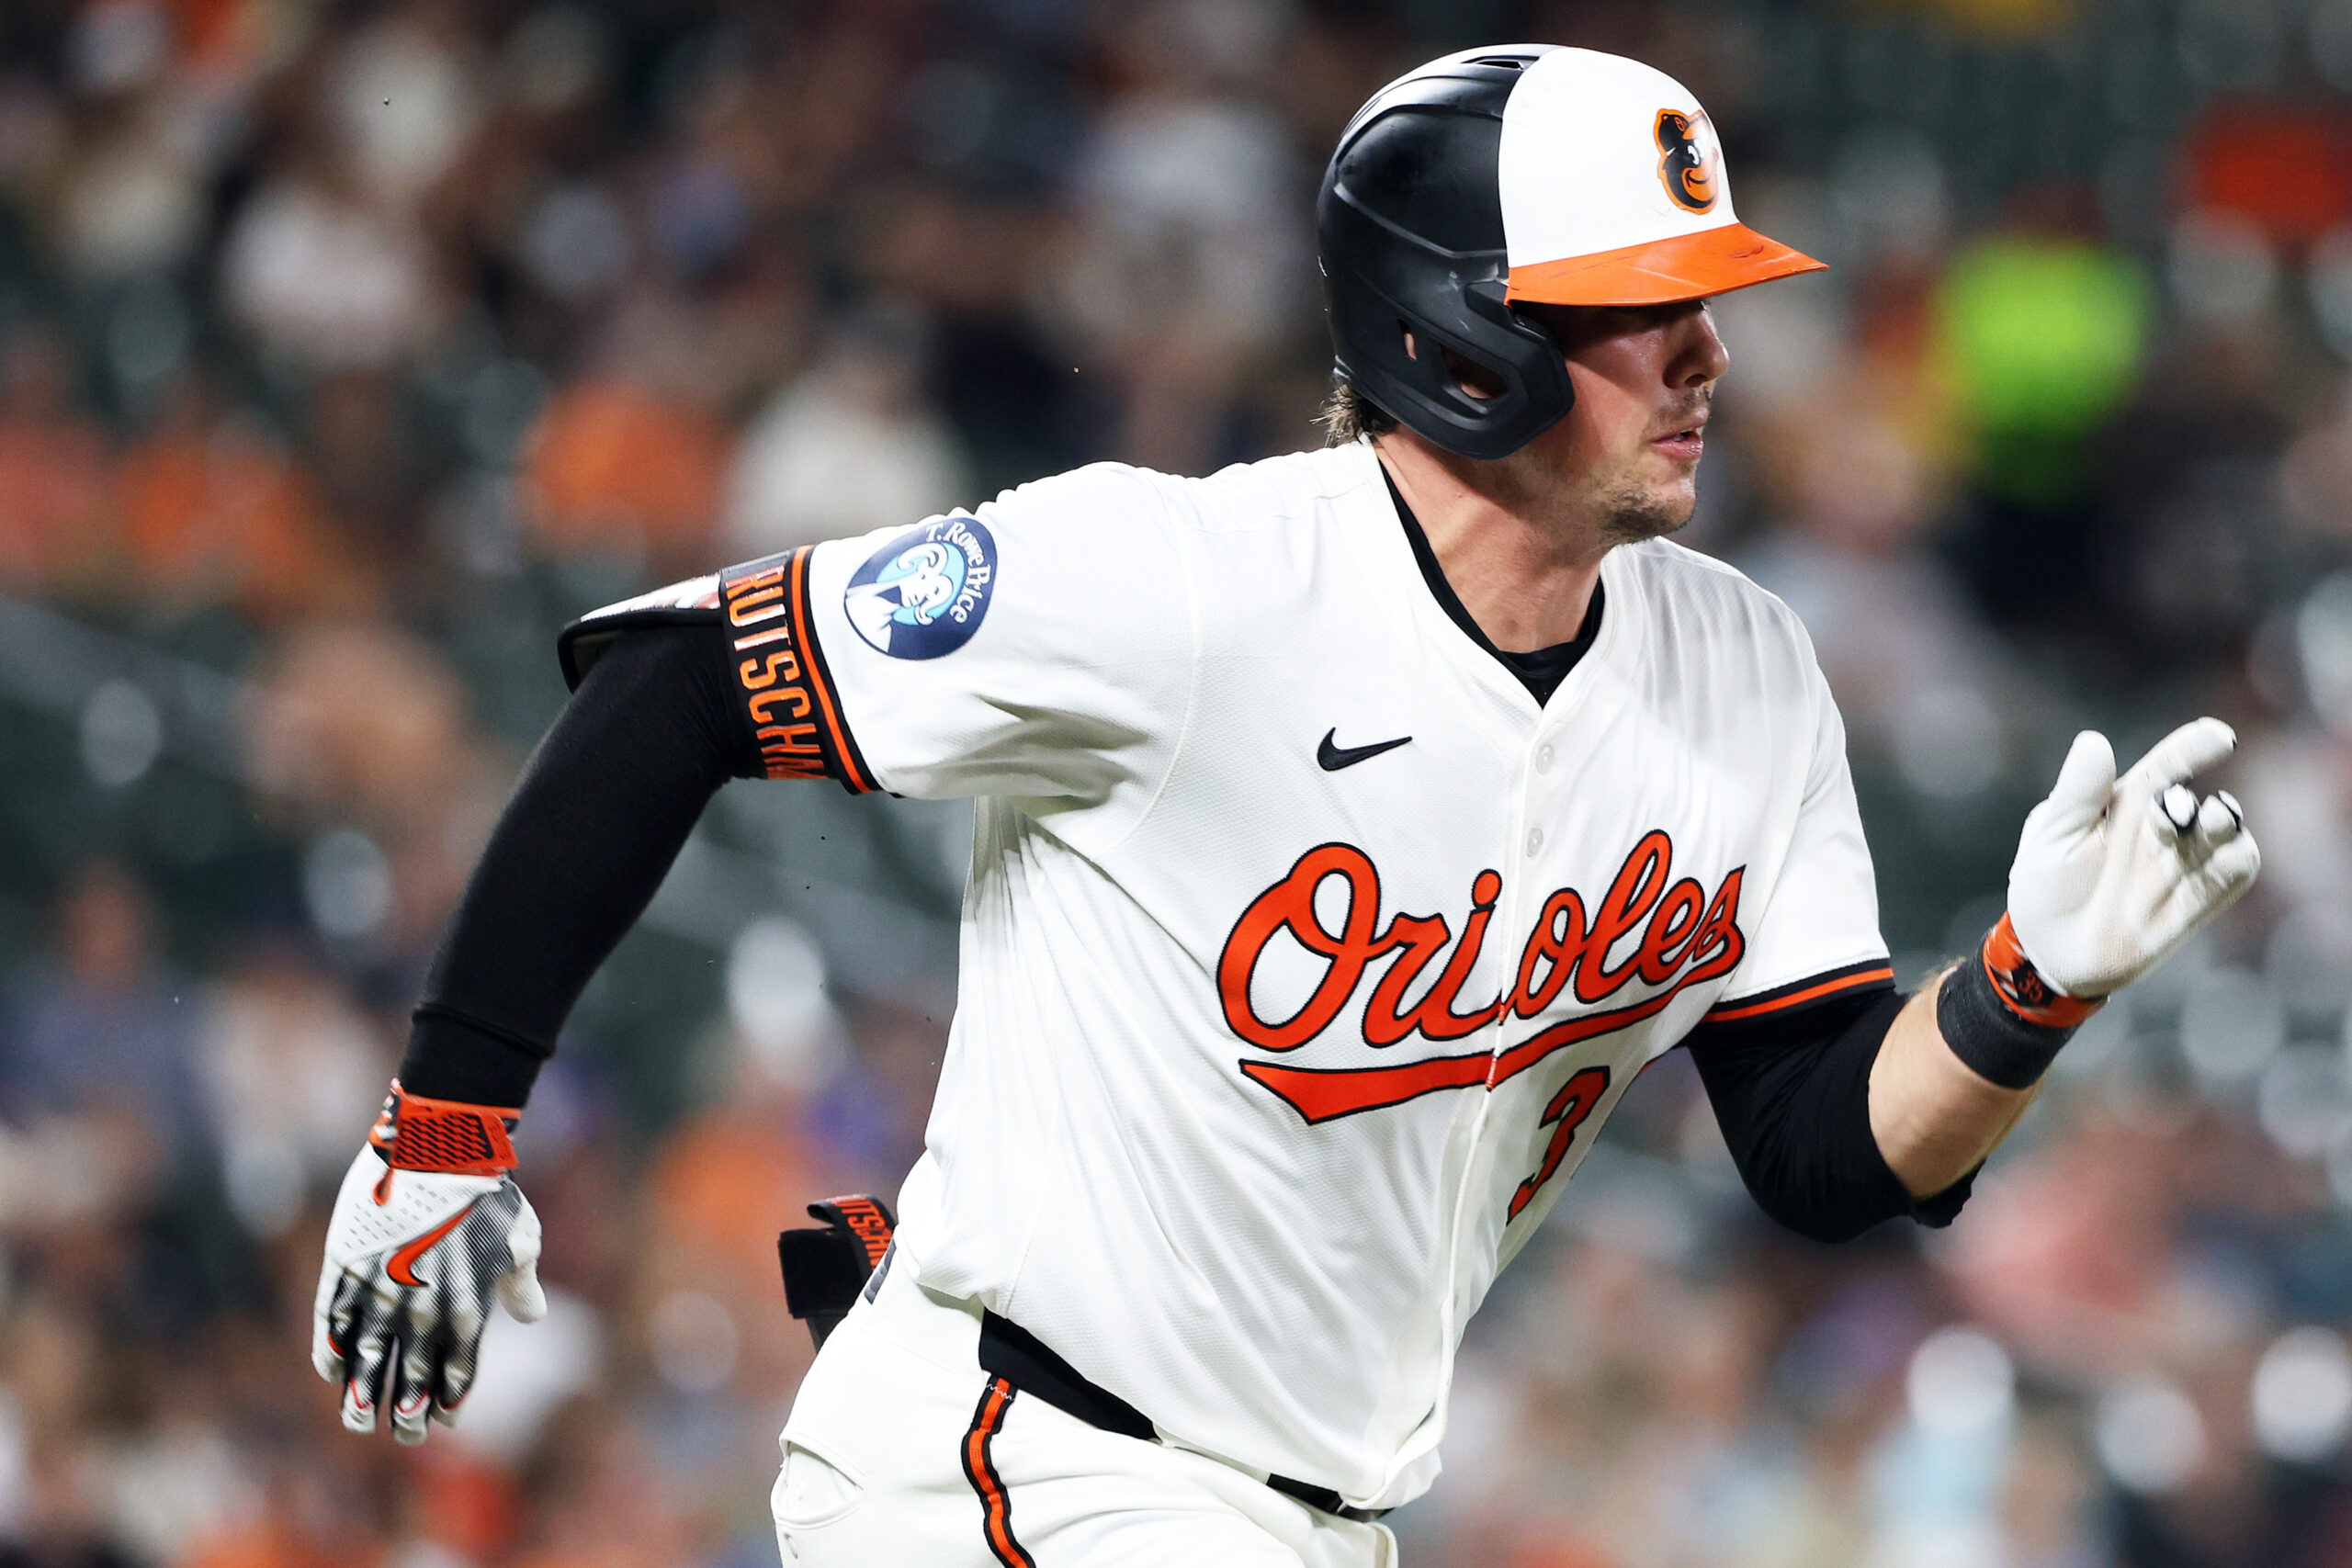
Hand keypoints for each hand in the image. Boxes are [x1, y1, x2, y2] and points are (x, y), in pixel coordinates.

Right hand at [312, 1084, 544, 1444]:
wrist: (440, 1148)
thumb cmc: (489, 1191)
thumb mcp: (521, 1238)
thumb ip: (521, 1282)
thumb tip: (532, 1314)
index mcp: (467, 1311)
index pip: (456, 1372)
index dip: (447, 1399)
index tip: (442, 1419)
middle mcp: (421, 1314)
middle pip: (410, 1379)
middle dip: (406, 1412)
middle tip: (403, 1434)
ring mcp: (379, 1294)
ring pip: (364, 1362)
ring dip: (360, 1397)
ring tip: (357, 1421)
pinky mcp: (345, 1270)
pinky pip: (331, 1324)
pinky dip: (329, 1352)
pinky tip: (332, 1372)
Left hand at [2006, 718, 2260, 999]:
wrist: (2051, 952)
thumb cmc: (2046, 887)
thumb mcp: (2052, 839)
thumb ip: (2077, 794)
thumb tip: (2094, 740)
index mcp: (2125, 803)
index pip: (2168, 765)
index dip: (2195, 746)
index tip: (2219, 737)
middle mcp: (2162, 828)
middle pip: (2198, 802)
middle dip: (2196, 803)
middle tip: (2175, 810)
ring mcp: (2184, 863)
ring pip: (2226, 831)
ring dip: (2223, 825)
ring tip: (2205, 823)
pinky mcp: (2201, 899)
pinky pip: (2236, 871)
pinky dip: (2237, 859)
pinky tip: (2225, 859)